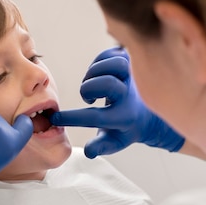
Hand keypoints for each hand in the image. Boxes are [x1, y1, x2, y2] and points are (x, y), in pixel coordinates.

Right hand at [51, 47, 183, 157]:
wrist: (148, 113)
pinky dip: (100, 60)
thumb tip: (88, 152)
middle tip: (89, 98)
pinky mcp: (132, 62)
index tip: (56, 118)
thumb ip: (100, 147)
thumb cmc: (124, 127)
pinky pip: (114, 52)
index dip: (71, 118)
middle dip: (88, 89)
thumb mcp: (113, 141)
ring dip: (95, 71)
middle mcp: (130, 96)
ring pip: (115, 64)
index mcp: (124, 117)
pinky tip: (97, 72)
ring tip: (92, 82)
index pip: (95, 117)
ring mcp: (132, 77)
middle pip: (107, 84)